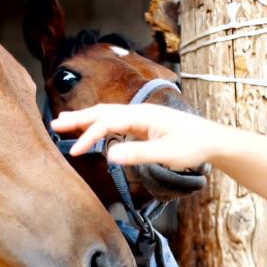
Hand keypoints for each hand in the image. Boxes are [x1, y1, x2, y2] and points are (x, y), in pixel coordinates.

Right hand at [51, 103, 224, 168]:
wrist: (212, 140)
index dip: (89, 136)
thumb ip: (139, 154)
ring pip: (107, 114)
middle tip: (54, 124)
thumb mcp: (167, 154)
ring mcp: (140, 117)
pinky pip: (115, 121)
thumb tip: (110, 156)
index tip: (75, 152)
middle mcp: (138, 111)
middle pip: (102, 112)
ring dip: (85, 119)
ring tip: (64, 122)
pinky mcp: (143, 124)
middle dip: (78, 118)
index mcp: (141, 115)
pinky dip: (98, 124)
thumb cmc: (193, 146)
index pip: (107, 122)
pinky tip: (92, 129)